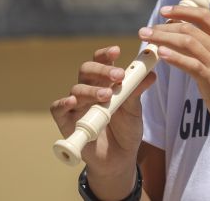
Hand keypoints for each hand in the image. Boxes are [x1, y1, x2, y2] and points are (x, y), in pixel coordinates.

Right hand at [50, 45, 155, 176]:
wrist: (119, 159)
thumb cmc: (126, 130)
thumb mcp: (135, 110)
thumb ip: (137, 91)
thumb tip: (150, 74)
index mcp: (104, 82)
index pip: (101, 61)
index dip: (106, 54)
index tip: (116, 51)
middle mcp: (88, 89)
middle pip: (86, 70)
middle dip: (101, 70)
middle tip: (118, 75)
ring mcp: (76, 104)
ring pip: (77, 88)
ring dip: (91, 90)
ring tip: (107, 95)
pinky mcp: (66, 121)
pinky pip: (58, 108)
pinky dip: (63, 103)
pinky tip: (72, 101)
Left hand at [138, 5, 209, 144]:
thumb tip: (191, 46)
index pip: (205, 16)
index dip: (182, 11)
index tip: (164, 11)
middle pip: (191, 28)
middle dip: (164, 26)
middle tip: (145, 30)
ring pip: (187, 41)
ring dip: (162, 38)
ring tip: (145, 38)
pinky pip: (191, 64)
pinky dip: (174, 57)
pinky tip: (160, 54)